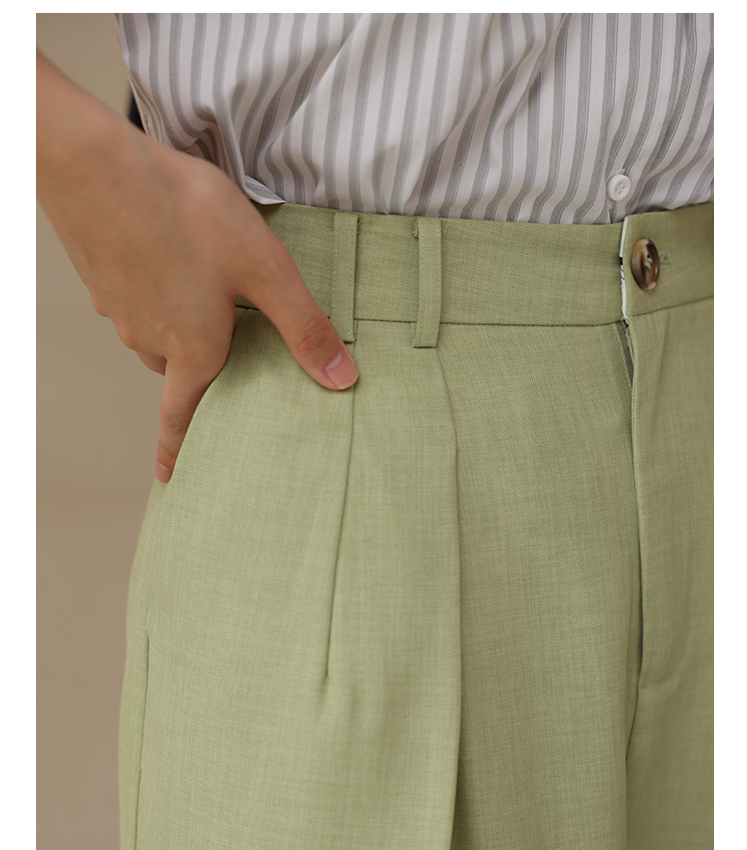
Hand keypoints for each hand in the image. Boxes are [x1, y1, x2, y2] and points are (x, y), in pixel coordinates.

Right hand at [36, 51, 358, 482]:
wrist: (93, 164)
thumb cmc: (182, 212)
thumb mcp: (263, 269)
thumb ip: (304, 327)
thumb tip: (343, 380)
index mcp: (192, 350)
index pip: (184, 416)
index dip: (178, 449)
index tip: (171, 477)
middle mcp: (150, 338)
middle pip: (177, 372)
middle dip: (195, 376)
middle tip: (216, 366)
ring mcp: (119, 308)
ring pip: (154, 334)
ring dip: (175, 331)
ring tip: (199, 301)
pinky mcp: (102, 276)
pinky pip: (134, 299)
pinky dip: (152, 293)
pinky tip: (166, 259)